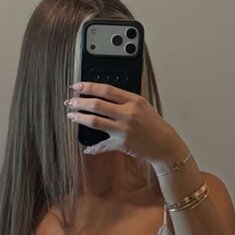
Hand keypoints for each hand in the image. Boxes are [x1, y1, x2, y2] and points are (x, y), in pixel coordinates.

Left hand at [65, 81, 182, 165]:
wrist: (164, 144)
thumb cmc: (153, 125)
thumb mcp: (142, 106)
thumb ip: (125, 100)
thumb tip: (104, 96)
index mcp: (133, 100)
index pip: (106, 90)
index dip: (88, 87)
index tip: (77, 86)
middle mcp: (128, 113)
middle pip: (97, 104)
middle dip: (80, 102)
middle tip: (70, 102)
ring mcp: (124, 129)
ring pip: (95, 121)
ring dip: (80, 118)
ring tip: (72, 116)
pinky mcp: (121, 144)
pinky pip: (102, 145)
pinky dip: (93, 148)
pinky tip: (87, 148)